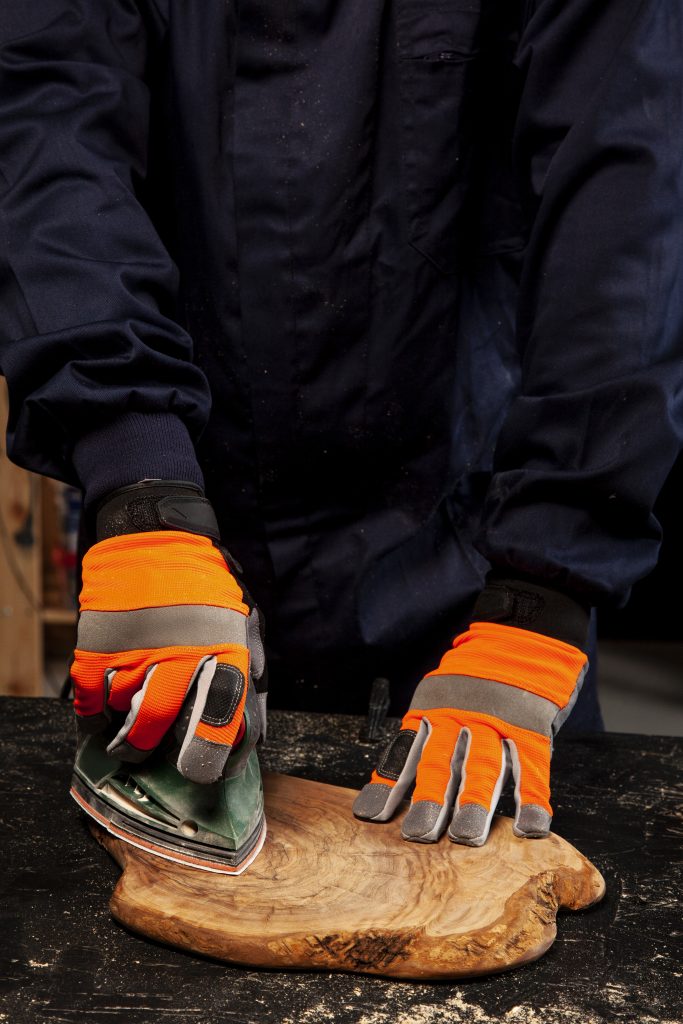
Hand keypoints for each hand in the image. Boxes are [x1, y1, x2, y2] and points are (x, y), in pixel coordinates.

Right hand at [71, 481, 266, 783]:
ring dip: (124, 728)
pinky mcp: (99, 642)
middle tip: (149, 754)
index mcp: (223, 649)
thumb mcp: (240, 620)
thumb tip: (246, 729)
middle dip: (150, 749)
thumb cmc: (203, 585)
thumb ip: (244, 670)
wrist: (156, 535)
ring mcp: (137, 648)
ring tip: (126, 728)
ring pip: (124, 714)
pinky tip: (100, 712)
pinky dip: (93, 714)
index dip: (210, 751)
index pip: (220, 715)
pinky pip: (91, 698)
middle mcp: (180, 652)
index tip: (201, 770)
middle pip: (160, 723)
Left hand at [353, 579, 588, 845]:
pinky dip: (531, 800)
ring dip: (475, 804)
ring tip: (466, 837)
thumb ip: (430, 727)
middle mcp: (460, 715)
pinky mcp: (532, 725)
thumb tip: (404, 777)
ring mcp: (497, 719)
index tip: (371, 816)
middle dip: (429, 801)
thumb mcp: (443, 689)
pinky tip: (529, 828)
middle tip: (417, 835)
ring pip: (483, 766)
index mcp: (433, 708)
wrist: (524, 627)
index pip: (404, 751)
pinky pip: (532, 766)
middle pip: (440, 762)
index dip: (388, 785)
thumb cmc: (480, 669)